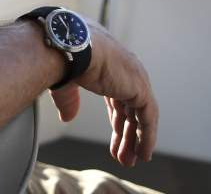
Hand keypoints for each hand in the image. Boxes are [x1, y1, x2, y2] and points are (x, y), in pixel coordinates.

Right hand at [49, 22, 156, 167]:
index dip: (115, 122)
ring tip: (129, 162)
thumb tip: (67, 118)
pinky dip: (147, 137)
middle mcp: (124, 70)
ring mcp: (134, 78)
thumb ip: (69, 101)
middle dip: (126, 134)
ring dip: (135, 140)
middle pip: (129, 109)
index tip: (113, 143)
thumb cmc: (62, 59)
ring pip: (139, 116)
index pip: (117, 98)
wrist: (68, 48)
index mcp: (108, 65)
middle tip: (124, 157)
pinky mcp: (140, 88)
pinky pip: (148, 118)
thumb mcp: (65, 83)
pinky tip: (143, 154)